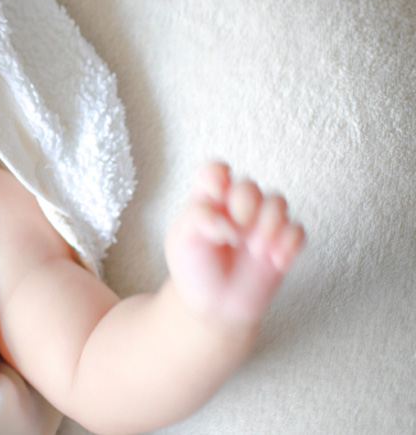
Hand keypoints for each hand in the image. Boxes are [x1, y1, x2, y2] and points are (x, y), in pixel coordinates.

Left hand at [164, 162, 304, 324]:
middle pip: (248, 185)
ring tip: (256, 249)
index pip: (215, 171)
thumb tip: (225, 221)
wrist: (213, 307)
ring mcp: (260, 225)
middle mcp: (235, 207)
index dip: (218, 175)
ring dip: (270, 222)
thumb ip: (197, 219)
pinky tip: (275, 261)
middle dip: (245, 201)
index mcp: (207, 200)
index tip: (215, 194)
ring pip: (277, 202)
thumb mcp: (181, 240)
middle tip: (238, 226)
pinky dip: (289, 242)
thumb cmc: (194, 268)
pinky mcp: (281, 244)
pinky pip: (297, 230)